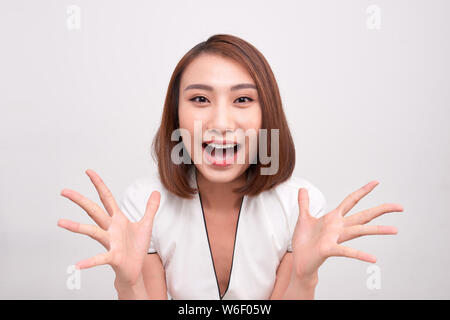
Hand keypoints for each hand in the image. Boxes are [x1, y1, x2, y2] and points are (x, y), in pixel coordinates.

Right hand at [58, 169, 160, 285]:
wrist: (135, 269)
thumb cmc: (136, 248)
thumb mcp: (146, 224)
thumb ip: (151, 208)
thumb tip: (156, 192)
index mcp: (117, 219)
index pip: (106, 198)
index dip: (98, 184)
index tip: (89, 172)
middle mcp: (110, 229)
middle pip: (93, 211)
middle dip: (80, 200)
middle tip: (64, 191)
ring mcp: (110, 242)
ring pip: (92, 231)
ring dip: (76, 227)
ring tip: (60, 222)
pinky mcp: (113, 256)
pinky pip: (100, 258)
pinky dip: (90, 261)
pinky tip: (78, 265)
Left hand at [291, 180, 402, 278]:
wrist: (300, 260)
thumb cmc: (304, 241)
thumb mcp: (303, 218)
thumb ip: (304, 203)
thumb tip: (302, 188)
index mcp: (333, 218)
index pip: (351, 201)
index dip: (363, 191)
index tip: (376, 182)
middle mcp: (339, 228)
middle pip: (363, 215)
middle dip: (381, 210)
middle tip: (399, 207)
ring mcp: (336, 238)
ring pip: (360, 231)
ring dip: (378, 230)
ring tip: (395, 230)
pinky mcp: (329, 249)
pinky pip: (346, 251)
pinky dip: (359, 254)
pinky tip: (373, 259)